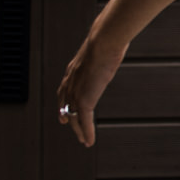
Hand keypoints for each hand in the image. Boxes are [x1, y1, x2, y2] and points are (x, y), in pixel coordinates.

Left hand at [57, 33, 126, 147]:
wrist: (104, 41)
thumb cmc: (107, 38)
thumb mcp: (102, 46)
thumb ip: (103, 49)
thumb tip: (116, 39)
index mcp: (73, 71)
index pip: (63, 92)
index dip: (63, 104)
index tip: (63, 115)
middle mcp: (70, 84)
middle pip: (66, 107)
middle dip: (70, 120)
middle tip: (74, 131)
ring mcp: (76, 93)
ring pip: (74, 118)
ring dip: (79, 131)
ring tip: (84, 141)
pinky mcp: (85, 100)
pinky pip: (84, 122)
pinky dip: (87, 133)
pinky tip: (89, 141)